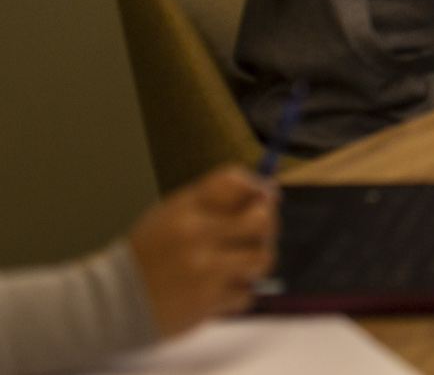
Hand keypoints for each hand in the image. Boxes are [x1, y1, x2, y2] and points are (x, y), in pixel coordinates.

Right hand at [125, 165, 276, 336]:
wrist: (112, 299)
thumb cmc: (148, 253)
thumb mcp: (172, 214)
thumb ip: (214, 200)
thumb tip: (265, 191)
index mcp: (186, 211)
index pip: (236, 183)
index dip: (259, 189)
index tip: (264, 197)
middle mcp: (197, 237)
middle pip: (262, 220)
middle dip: (267, 224)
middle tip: (256, 232)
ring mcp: (205, 271)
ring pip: (262, 258)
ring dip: (255, 260)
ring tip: (237, 262)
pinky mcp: (208, 302)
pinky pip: (247, 293)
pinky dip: (239, 291)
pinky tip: (219, 287)